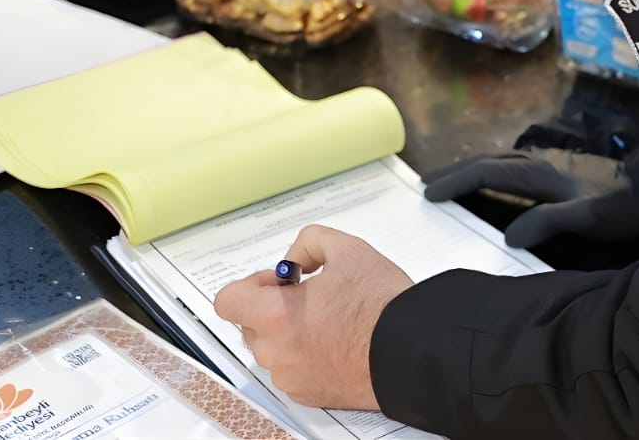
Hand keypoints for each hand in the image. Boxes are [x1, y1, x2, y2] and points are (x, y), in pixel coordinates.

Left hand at [213, 224, 411, 409]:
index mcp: (276, 316)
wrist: (410, 349)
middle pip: (250, 324)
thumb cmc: (381, 305)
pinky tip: (335, 343)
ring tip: (330, 321)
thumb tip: (293, 260)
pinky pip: (291, 370)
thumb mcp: (347, 249)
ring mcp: (290, 377)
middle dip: (273, 307)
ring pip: (272, 349)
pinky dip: (304, 356)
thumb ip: (309, 243)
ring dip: (288, 333)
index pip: (228, 301)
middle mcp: (276, 352)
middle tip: (311, 297)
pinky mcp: (307, 394)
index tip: (278, 282)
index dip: (251, 284)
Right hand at [422, 149, 638, 247]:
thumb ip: (550, 222)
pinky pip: (514, 167)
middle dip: (455, 171)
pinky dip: (492, 171)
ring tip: (450, 180)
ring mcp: (551, 162)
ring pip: (501, 161)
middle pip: (488, 161)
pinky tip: (494, 181)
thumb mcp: (589, 217)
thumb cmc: (623, 206)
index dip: (457, 182)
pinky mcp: (561, 168)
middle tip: (426, 184)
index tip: (429, 193)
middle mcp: (541, 162)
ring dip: (472, 169)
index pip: (487, 173)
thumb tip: (508, 234)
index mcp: (541, 173)